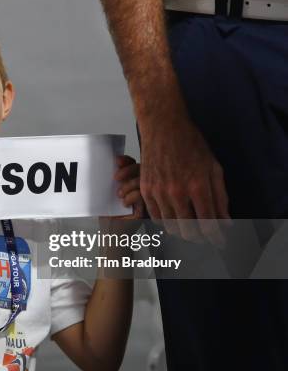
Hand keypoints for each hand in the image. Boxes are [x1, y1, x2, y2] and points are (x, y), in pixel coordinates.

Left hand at [100, 155, 143, 234]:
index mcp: (133, 183)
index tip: (118, 160)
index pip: (135, 165)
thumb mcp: (106, 194)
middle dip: (128, 170)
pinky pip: (144, 195)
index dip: (127, 161)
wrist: (111, 234)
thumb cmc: (109, 216)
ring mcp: (146, 198)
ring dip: (129, 185)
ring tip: (119, 194)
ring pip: (144, 181)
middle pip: (142, 170)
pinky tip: (124, 202)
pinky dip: (132, 196)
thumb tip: (109, 166)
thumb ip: (109, 180)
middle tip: (116, 177)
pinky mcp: (148, 209)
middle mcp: (142, 189)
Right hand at [140, 114, 229, 245]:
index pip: (208, 223)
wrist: (163, 128)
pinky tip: (173, 219)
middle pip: (188, 230)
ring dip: (182, 232)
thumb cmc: (190, 144)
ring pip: (170, 226)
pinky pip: (155, 216)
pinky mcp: (146, 189)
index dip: (215, 237)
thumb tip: (224, 221)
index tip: (219, 242)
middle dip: (199, 238)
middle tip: (204, 237)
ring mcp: (159, 192)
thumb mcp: (213, 168)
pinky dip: (165, 222)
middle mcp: (177, 192)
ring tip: (189, 230)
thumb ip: (220, 197)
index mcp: (198, 186)